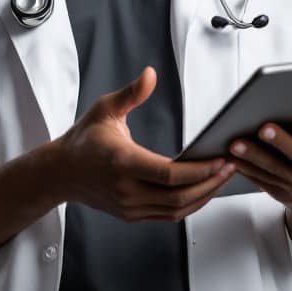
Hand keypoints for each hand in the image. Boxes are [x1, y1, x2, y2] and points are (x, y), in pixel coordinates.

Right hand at [56, 66, 236, 221]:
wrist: (61, 172)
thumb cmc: (83, 139)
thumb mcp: (105, 108)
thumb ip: (131, 93)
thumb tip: (150, 74)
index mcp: (122, 162)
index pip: (169, 174)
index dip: (199, 170)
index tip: (220, 160)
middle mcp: (127, 189)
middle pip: (179, 196)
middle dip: (210, 184)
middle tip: (231, 168)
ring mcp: (130, 206)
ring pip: (176, 210)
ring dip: (204, 196)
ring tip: (222, 178)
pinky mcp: (132, 215)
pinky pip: (168, 215)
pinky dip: (189, 206)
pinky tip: (203, 190)